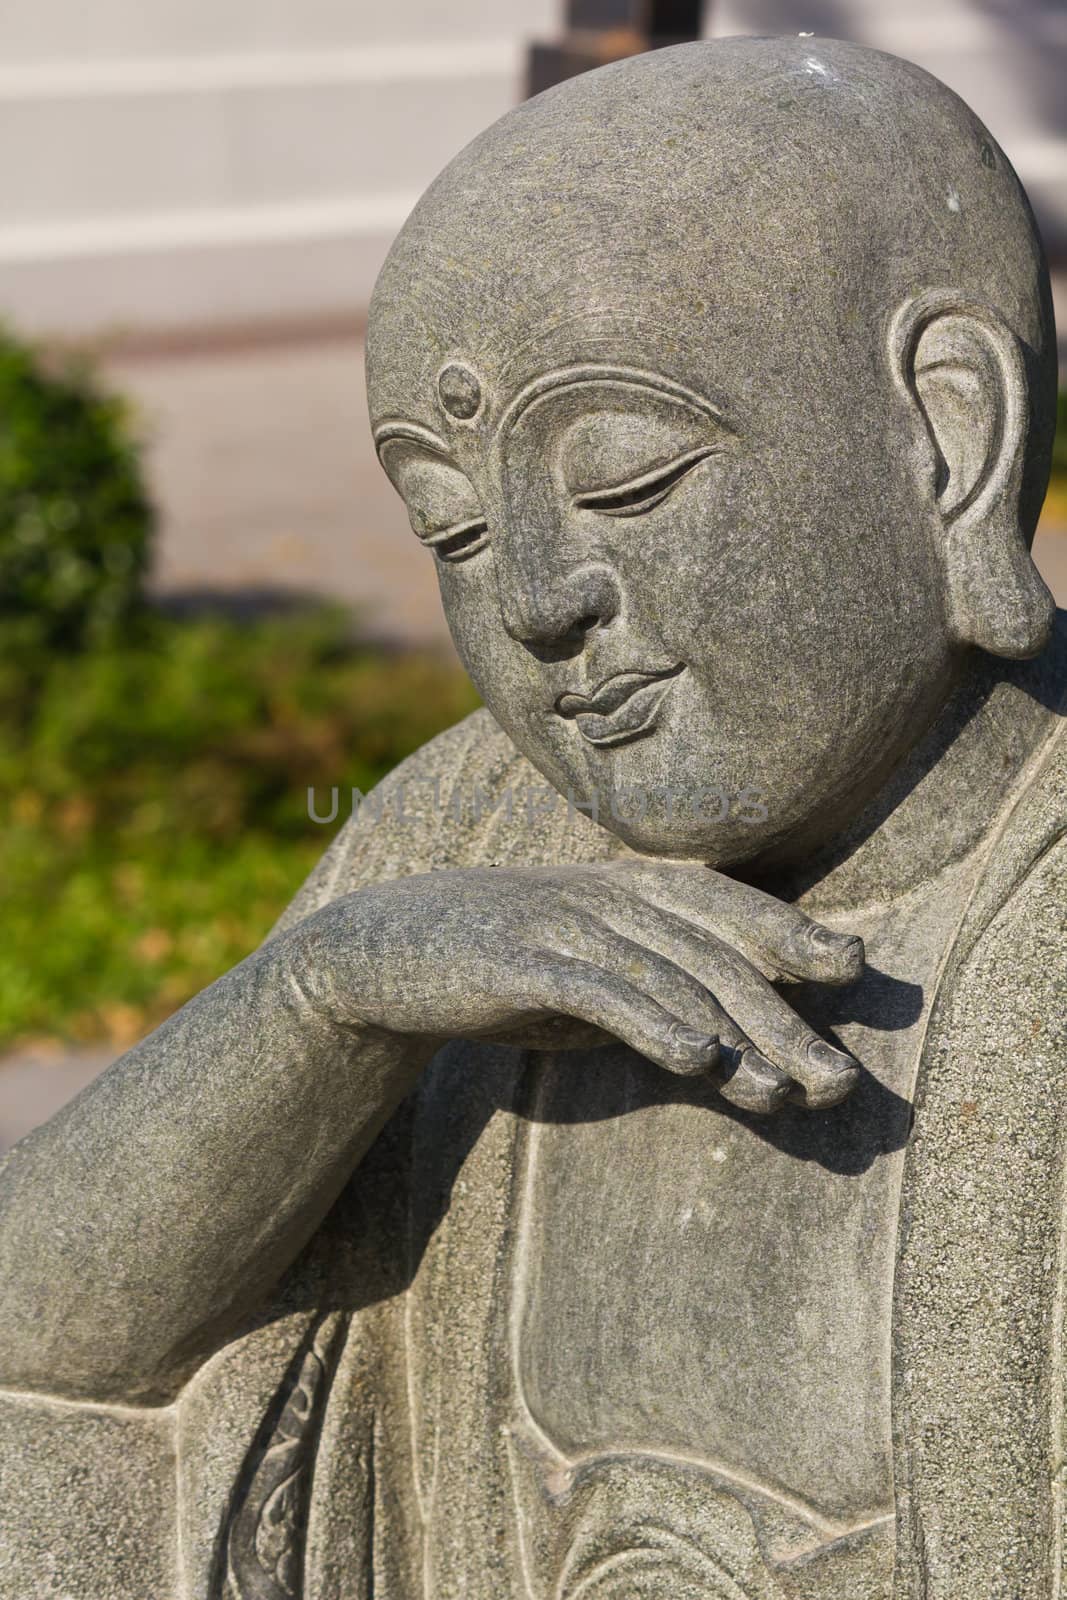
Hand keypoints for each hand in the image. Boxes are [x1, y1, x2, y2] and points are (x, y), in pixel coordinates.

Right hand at [290, 859, 863, 1114]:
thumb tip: (739, 1056)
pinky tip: (696, 1058)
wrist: (382, 954)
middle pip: (715, 955)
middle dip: (784, 1019)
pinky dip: (652, 1021)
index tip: (855, 969)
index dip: (793, 932)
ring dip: (738, 1036)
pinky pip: (598, 990)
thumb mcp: (586, 980)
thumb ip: (655, 1000)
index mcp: (628, 889)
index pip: (728, 907)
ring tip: (790, 1090)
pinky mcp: (517, 962)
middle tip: (840, 1081)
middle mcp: (606, 895)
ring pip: (671, 976)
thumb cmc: (503, 968)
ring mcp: (562, 923)